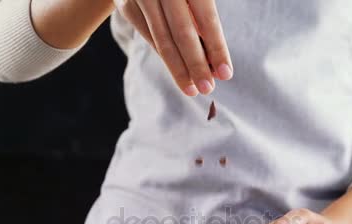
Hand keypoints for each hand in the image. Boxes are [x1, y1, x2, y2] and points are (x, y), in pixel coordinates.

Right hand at [115, 0, 232, 95]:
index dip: (217, 48)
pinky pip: (149, 37)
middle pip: (182, 33)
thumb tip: (214, 62)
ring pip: (162, 39)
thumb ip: (203, 18)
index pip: (207, 19)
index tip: (226, 74)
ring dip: (179, 68)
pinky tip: (178, 71)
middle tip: (207, 88)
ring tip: (192, 89)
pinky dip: (165, 56)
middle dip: (196, 65)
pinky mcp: (125, 5)